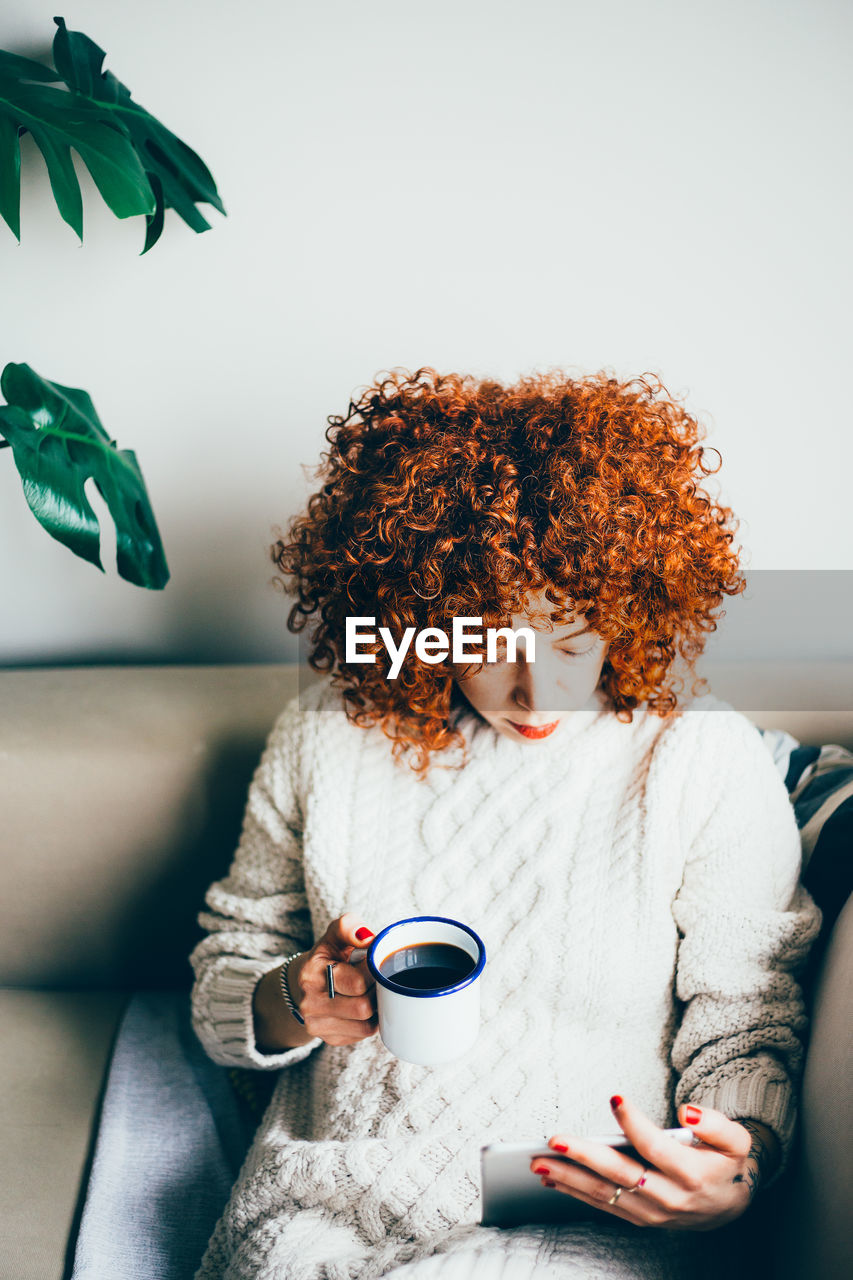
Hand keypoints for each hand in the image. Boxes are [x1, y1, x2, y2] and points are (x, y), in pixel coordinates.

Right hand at [288, 913, 378, 1046]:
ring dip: (377, 1008)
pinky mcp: (330, 1039)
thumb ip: (348, 927)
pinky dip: (371, 1021)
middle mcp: (310, 1003)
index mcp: (312, 974)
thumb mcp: (334, 935)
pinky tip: (366, 1005)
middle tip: (377, 979)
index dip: (374, 971)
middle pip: (363, 1007)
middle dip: (376, 991)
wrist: (308, 983)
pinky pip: (363, 1034)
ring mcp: (318, 1025)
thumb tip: (367, 937)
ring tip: (372, 991)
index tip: (374, 963)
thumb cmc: (329, 956)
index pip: (358, 982)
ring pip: (366, 1025)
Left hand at [529, 1095, 780, 1230]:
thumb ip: (716, 1124)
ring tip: (538, 1163)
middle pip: (621, 1175)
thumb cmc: (727, 1162)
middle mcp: (669, 1197)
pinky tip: (552, 1179)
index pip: (656, 1147)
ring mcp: (652, 1212)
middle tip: (554, 1140)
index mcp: (691, 1175)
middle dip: (584, 1157)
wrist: (731, 1206)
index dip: (635, 1123)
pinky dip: (576, 1193)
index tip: (616, 1098)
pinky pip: (604, 1206)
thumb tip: (687, 1111)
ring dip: (569, 1179)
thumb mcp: (736, 1139)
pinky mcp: (640, 1218)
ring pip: (605, 1194)